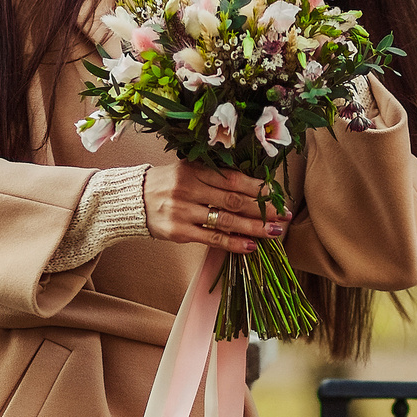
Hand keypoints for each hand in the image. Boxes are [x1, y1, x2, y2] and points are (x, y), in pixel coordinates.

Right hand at [143, 161, 284, 253]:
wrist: (132, 200)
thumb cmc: (167, 184)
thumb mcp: (187, 171)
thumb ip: (214, 176)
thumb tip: (252, 187)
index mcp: (194, 169)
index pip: (232, 179)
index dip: (257, 187)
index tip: (277, 193)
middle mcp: (189, 188)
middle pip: (233, 199)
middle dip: (262, 208)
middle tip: (284, 214)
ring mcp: (183, 211)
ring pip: (226, 220)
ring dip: (253, 227)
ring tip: (274, 231)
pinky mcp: (179, 232)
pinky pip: (212, 238)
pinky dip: (233, 243)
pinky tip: (250, 246)